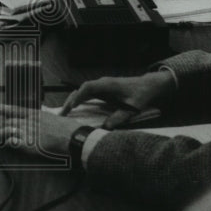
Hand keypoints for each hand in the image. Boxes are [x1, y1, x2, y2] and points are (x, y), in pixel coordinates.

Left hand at [0, 104, 85, 157]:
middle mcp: (28, 121)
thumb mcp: (52, 117)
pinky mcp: (28, 144)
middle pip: (8, 122)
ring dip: (2, 135)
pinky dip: (9, 143)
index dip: (0, 109)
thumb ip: (41, 117)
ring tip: (1, 139)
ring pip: (7, 131)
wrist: (71, 137)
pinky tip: (9, 145)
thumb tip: (38, 117)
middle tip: (2, 132)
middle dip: (3, 127)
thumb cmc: (66, 128)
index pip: (13, 109)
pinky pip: (12, 142)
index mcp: (34, 113)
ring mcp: (27, 132)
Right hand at [60, 72, 174, 127]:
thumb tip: (106, 127)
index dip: (79, 96)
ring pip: (83, 91)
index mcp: (108, 84)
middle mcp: (102, 83)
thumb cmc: (141, 94)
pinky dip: (80, 100)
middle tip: (62, 114)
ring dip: (73, 100)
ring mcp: (101, 86)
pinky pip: (87, 94)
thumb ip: (120, 116)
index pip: (88, 87)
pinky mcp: (102, 90)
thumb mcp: (133, 107)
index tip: (72, 106)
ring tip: (64, 113)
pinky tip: (74, 109)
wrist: (148, 85)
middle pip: (81, 89)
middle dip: (71, 100)